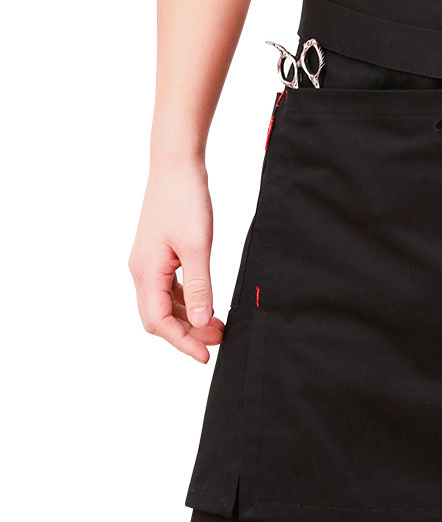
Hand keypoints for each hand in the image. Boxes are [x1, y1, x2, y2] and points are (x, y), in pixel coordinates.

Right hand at [129, 157, 224, 362]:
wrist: (176, 166)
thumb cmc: (185, 201)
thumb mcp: (197, 247)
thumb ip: (199, 286)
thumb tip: (199, 321)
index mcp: (146, 272)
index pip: (158, 322)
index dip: (182, 342)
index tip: (206, 355)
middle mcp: (141, 271)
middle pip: (157, 318)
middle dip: (186, 333)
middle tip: (218, 339)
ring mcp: (148, 263)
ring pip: (164, 304)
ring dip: (188, 318)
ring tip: (218, 325)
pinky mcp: (158, 255)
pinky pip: (168, 288)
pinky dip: (186, 301)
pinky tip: (205, 303)